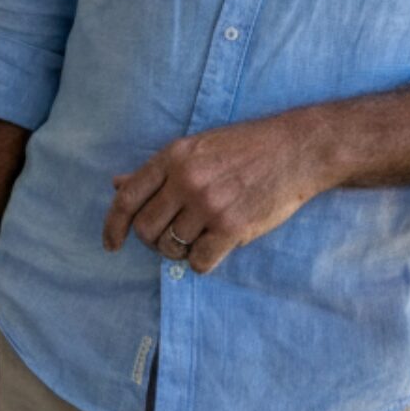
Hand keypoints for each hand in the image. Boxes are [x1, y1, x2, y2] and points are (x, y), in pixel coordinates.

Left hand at [102, 111, 331, 274]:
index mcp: (175, 156)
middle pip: (146, 229)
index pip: (127, 198)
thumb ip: (158, 170)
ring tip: (201, 237)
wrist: (297, 149)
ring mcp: (208, 204)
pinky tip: (216, 246)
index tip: (112, 244)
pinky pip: (197, 262)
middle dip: (155, 241)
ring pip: (170, 248)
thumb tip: (116, 184)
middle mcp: (187, 180)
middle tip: (175, 236)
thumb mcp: (198, 148)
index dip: (113, 226)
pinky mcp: (231, 227)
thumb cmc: (247, 147)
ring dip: (180, 251)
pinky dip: (202, 261)